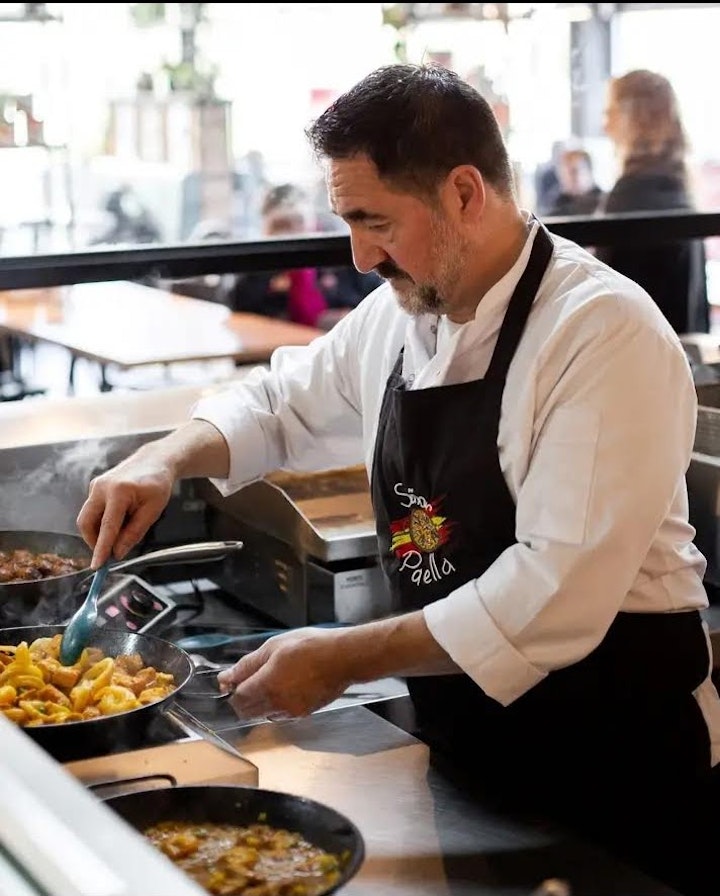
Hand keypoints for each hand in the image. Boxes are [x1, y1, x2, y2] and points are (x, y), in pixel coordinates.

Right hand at [76, 448, 174, 567]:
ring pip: (87, 518)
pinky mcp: (94, 487)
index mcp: (119, 491)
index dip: (101, 549)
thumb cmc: (157, 484)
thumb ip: (134, 532)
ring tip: (119, 534)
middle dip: (94, 542)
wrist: (154, 461)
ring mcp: (95, 486)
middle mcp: (102, 487)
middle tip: (108, 553)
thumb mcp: (153, 510)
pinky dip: (101, 522)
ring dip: (98, 532)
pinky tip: (118, 521)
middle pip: (86, 522)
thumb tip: (118, 552)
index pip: (107, 526)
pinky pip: (92, 511)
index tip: (97, 565)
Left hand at [217, 628, 350, 720]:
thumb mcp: (274, 647)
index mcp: (267, 685)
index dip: (232, 688)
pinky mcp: (304, 714)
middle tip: (248, 680)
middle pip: (247, 711)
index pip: (237, 697)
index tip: (233, 679)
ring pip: (263, 714)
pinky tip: (285, 688)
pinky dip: (276, 706)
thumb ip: (247, 665)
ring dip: (259, 702)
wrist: (342, 658)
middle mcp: (277, 703)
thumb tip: (226, 677)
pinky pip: (281, 715)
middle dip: (242, 698)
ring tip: (271, 680)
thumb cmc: (311, 647)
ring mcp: (291, 711)